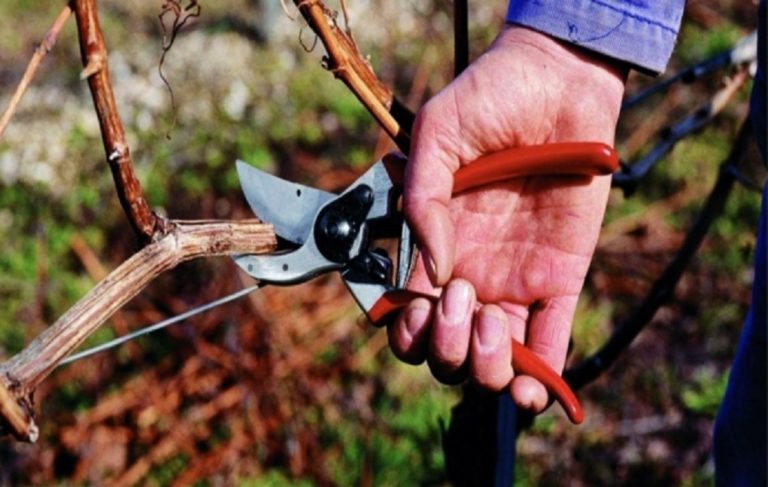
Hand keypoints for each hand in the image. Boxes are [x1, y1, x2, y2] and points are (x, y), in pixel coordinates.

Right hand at [387, 26, 625, 412]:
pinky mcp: (560, 278)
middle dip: (444, 348)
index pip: (408, 317)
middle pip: (448, 351)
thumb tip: (435, 269)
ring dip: (485, 365)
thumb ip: (422, 199)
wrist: (558, 82)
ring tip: (492, 322)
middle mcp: (472, 273)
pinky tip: (530, 389)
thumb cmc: (491, 98)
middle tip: (459, 298)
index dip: (405, 331)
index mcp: (435, 247)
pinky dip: (543, 378)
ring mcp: (516, 280)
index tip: (413, 306)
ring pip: (496, 360)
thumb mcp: (437, 136)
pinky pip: (553, 341)